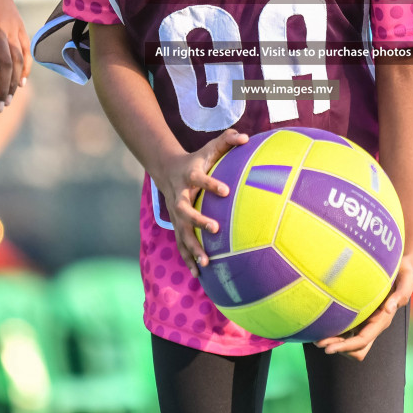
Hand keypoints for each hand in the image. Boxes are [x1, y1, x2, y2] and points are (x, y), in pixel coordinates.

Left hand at [0, 0, 30, 112]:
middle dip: (3, 88)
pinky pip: (26, 49)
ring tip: (8, 101)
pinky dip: (26, 67)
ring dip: (14, 82)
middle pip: (6, 63)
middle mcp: (0, 28)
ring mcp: (12, 27)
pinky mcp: (19, 26)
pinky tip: (22, 83)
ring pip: (18, 59)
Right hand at [159, 129, 247, 276]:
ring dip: (192, 248)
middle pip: (185, 211)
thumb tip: (245, 137)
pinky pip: (181, 245)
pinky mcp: (177, 226)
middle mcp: (180, 197)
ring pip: (182, 233)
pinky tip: (198, 275)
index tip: (226, 191)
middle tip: (215, 228)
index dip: (212, 184)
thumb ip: (226, 141)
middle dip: (199, 221)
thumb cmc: (196, 160)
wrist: (167, 170)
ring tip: (206, 263)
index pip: (200, 179)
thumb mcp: (209, 148)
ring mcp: (176, 215)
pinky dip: (188, 259)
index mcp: (190, 176)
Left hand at [317, 254, 412, 360]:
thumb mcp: (407, 280)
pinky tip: (321, 323)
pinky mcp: (360, 313)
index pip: (362, 341)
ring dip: (334, 342)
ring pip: (348, 341)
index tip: (328, 349)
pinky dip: (334, 331)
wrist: (401, 267)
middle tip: (318, 342)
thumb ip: (401, 294)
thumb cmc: (404, 272)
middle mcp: (373, 324)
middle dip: (338, 348)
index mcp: (382, 320)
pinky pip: (346, 328)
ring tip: (315, 336)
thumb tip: (389, 309)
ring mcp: (366, 320)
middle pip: (355, 349)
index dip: (345, 347)